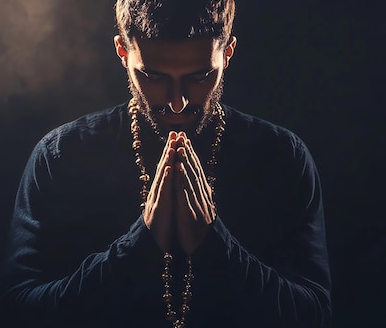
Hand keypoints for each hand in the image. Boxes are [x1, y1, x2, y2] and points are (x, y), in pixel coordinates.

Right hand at [143, 131, 177, 251]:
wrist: (148, 247)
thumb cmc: (159, 228)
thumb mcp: (165, 207)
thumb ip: (167, 193)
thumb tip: (170, 180)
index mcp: (161, 192)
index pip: (167, 168)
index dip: (172, 153)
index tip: (178, 138)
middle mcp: (157, 193)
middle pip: (164, 168)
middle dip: (169, 150)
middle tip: (175, 133)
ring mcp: (156, 200)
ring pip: (163, 177)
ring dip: (167, 160)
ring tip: (172, 145)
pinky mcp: (158, 210)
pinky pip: (163, 193)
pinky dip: (166, 180)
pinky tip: (170, 168)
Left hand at [174, 132, 216, 254]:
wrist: (210, 250)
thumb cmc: (202, 231)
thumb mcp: (201, 209)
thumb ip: (199, 194)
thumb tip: (196, 180)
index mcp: (203, 195)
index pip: (196, 171)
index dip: (191, 155)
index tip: (185, 140)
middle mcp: (202, 196)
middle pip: (193, 171)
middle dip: (187, 153)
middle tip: (182, 136)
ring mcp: (197, 204)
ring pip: (189, 179)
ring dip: (184, 162)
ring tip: (179, 147)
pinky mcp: (190, 212)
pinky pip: (184, 193)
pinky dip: (180, 179)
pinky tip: (176, 169)